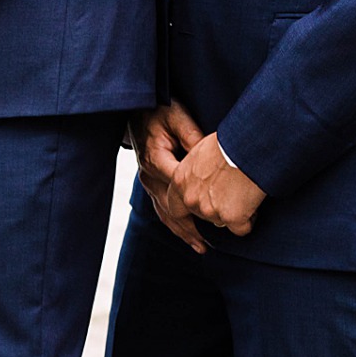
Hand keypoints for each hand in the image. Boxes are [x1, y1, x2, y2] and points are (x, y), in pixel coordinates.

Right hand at [132, 101, 209, 253]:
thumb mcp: (178, 118)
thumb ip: (193, 137)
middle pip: (170, 210)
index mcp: (156, 161)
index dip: (198, 205)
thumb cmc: (159, 110)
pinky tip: (184, 232)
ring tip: (199, 246)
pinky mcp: (149, 181)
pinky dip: (173, 222)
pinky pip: (160, 207)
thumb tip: (210, 156)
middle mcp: (149, 176)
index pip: (180, 189)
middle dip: (188, 230)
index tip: (218, 217)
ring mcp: (147, 180)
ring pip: (164, 213)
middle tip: (207, 246)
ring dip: (181, 231)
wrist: (137, 109)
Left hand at [173, 132, 265, 237]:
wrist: (250, 144)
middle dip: (216, 210)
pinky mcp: (231, 217)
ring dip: (234, 214)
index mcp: (179, 181)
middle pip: (201, 216)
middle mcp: (190, 199)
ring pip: (222, 222)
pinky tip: (255, 205)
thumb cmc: (230, 141)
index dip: (188, 213)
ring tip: (247, 192)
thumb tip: (201, 177)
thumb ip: (194, 171)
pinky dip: (249, 221)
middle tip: (233, 195)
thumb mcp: (201, 151)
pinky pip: (241, 229)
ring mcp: (209, 210)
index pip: (175, 208)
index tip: (196, 218)